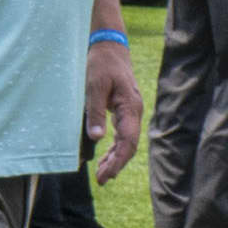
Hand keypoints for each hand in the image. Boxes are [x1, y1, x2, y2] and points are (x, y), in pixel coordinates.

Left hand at [83, 38, 140, 177]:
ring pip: (127, 142)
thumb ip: (95, 112)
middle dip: (116, 164)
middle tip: (101, 180)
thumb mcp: (94, 86)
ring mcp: (131, 111)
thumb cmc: (101, 64)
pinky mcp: (124, 110)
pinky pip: (123, 134)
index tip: (105, 175)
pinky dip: (115, 148)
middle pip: (129, 146)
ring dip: (115, 158)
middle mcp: (134, 111)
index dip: (118, 161)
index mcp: (130, 107)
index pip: (128, 142)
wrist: (109, 46)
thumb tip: (97, 138)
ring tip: (102, 174)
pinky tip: (106, 158)